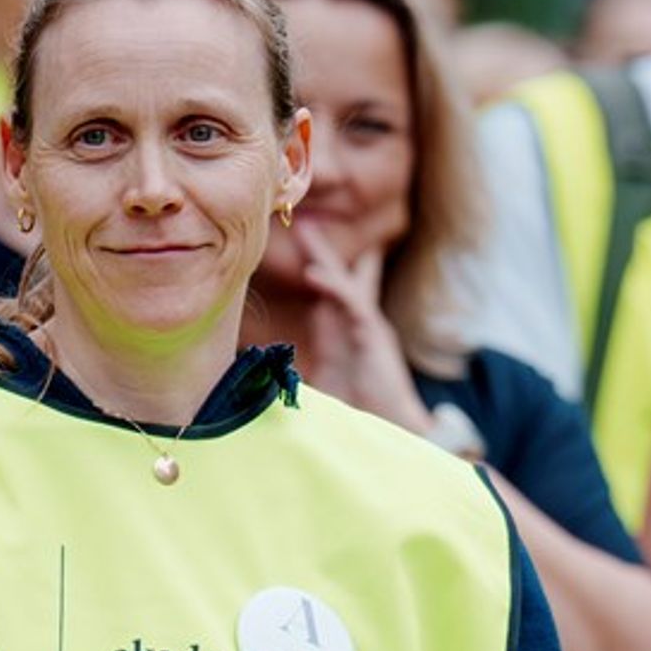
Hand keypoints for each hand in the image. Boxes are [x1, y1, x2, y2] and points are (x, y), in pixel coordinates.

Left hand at [292, 221, 428, 430]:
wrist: (390, 429)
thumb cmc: (359, 413)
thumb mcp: (320, 390)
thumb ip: (295, 379)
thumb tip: (260, 378)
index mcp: (343, 334)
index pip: (329, 295)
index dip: (316, 271)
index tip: (297, 249)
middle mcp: (355, 324)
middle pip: (338, 277)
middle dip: (319, 251)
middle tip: (302, 222)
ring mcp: (366, 326)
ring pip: (344, 281)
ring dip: (323, 257)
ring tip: (305, 230)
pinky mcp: (372, 334)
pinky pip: (352, 302)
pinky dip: (333, 286)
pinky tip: (313, 274)